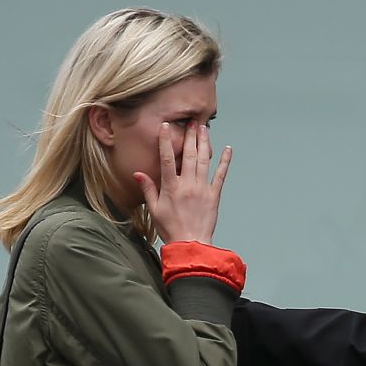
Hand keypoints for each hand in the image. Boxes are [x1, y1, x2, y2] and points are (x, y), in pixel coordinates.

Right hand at [136, 122, 232, 244]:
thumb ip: (148, 189)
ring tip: (205, 129)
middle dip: (191, 137)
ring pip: (204, 161)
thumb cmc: (171, 228)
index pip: (167, 158)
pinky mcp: (214, 195)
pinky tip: (228, 150)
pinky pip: (221, 175)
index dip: (166, 141)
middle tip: (192, 122)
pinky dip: (225, 161)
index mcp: (171, 187)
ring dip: (205, 143)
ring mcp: (202, 189)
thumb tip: (138, 173)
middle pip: (189, 155)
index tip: (167, 127)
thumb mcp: (154, 209)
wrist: (191, 244)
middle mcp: (188, 184)